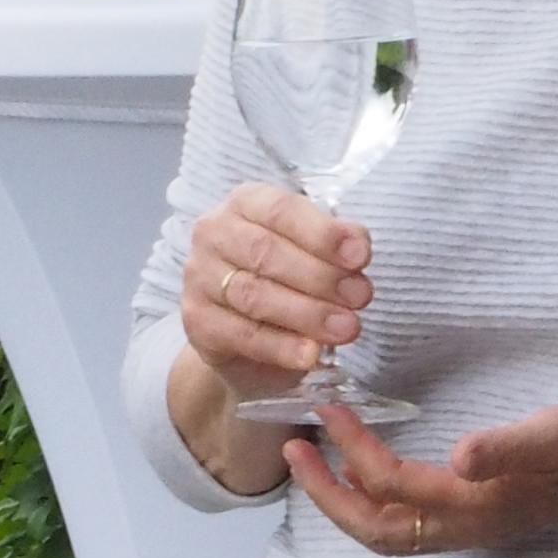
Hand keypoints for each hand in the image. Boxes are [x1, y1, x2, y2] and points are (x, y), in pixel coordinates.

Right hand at [180, 180, 369, 403]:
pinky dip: (282, 347)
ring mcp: (199, 277)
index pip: (282, 210)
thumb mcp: (313, 255)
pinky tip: (312, 354)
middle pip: (266, 252)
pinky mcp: (197, 321)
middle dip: (320, 276)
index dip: (323, 233)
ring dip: (308, 313)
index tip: (360, 256)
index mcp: (246, 203)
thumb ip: (333, 247)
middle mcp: (214, 233)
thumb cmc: (285, 281)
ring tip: (346, 328)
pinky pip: (243, 335)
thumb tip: (357, 247)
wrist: (244, 339)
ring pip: (255, 295)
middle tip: (360, 297)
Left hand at [288, 396, 557, 556]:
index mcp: (480, 505)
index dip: (352, 452)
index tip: (327, 410)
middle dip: (328, 495)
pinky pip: (408, 523)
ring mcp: (472, 527)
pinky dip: (372, 501)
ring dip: (345, 502)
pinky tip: (363, 468)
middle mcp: (468, 527)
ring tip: (315, 460)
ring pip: (389, 534)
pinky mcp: (477, 516)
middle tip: (293, 448)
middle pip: (377, 531)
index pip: (393, 487)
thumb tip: (460, 454)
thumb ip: (512, 444)